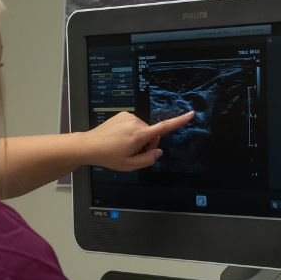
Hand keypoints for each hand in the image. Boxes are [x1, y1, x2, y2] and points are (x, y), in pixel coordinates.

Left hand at [79, 111, 193, 171]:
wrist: (90, 145)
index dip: (179, 121)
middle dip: (146, 144)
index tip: (190, 114)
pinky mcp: (123, 115)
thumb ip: (148, 159)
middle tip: (132, 153)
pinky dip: (131, 133)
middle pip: (152, 134)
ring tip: (123, 146)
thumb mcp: (130, 165)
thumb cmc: (108, 156)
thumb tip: (158, 152)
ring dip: (138, 139)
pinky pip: (134, 125)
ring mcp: (129, 117)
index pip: (164, 128)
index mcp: (139, 135)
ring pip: (143, 130)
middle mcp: (135, 122)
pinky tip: (120, 139)